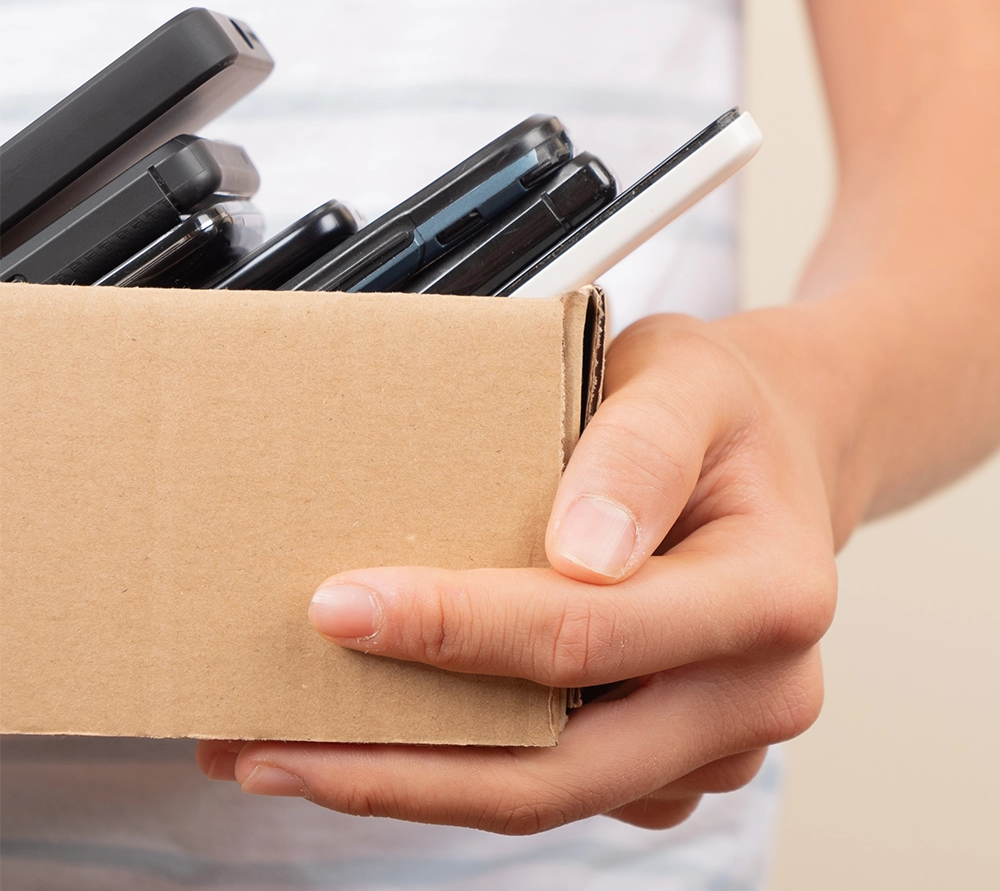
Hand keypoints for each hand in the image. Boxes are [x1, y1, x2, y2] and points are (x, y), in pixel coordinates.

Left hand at [198, 310, 837, 832]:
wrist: (773, 451)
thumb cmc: (723, 410)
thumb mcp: (686, 379)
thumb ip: (640, 449)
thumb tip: (582, 552)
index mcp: (772, 594)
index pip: (590, 634)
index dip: (455, 632)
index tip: (339, 609)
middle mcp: (756, 690)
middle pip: (561, 768)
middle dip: (402, 765)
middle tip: (268, 744)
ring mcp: (712, 740)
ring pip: (550, 792)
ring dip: (415, 782)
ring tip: (290, 749)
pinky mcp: (666, 756)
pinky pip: (559, 781)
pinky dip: (462, 770)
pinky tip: (380, 735)